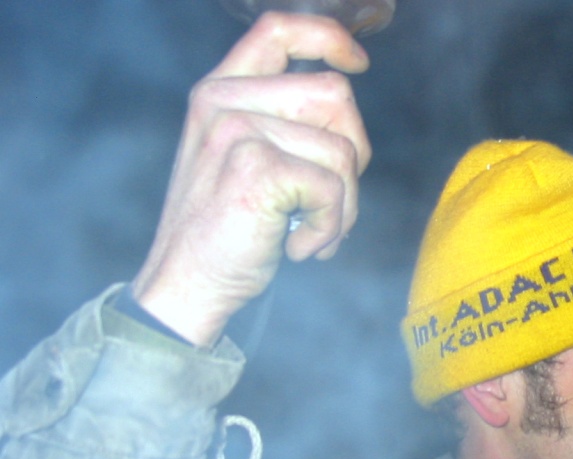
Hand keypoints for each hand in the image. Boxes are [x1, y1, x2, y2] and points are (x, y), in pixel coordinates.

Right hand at [131, 12, 371, 345]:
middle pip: (335, 96)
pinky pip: (333, 188)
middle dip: (353, 156)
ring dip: (344, 205)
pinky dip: (330, 228)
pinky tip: (299, 248)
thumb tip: (346, 115)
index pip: (278, 30)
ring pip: (344, 150)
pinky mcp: (256, 167)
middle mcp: (224, 102)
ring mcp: (237, 131)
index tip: (358, 62)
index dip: (328, 38)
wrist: (185, 286)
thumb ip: (282, 125)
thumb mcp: (245, 162)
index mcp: (220, 92)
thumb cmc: (225, 234)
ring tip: (312, 232)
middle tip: (329, 203)